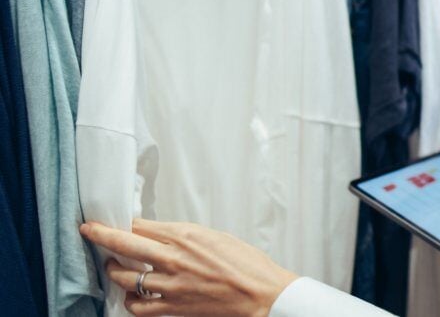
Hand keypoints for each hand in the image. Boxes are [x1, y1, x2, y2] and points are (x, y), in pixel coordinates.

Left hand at [80, 219, 297, 316]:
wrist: (262, 294)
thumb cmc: (247, 264)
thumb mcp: (217, 237)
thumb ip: (186, 236)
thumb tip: (163, 236)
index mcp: (186, 235)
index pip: (141, 225)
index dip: (122, 222)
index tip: (111, 221)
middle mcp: (173, 258)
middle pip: (124, 244)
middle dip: (101, 235)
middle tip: (90, 232)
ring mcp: (170, 285)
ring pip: (125, 277)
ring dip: (114, 271)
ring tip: (113, 268)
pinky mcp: (173, 307)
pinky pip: (138, 306)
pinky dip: (130, 300)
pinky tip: (132, 295)